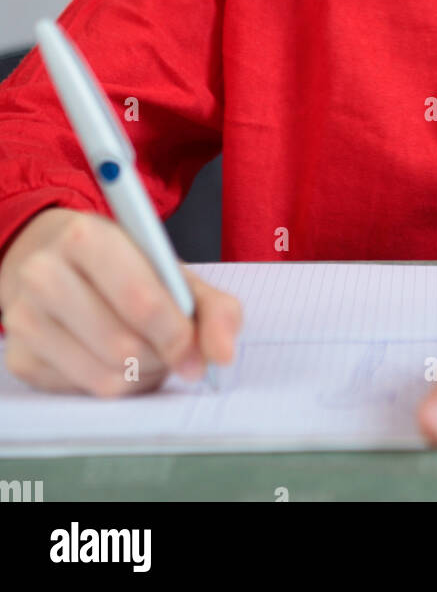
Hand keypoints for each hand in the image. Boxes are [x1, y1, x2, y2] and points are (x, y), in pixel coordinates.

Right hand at [0, 208, 242, 395]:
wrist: (55, 260)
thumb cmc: (123, 265)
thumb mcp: (170, 269)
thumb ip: (212, 307)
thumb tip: (222, 354)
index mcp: (85, 238)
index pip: (140, 299)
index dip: (176, 332)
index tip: (194, 349)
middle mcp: (44, 274)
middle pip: (123, 346)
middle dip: (160, 356)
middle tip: (170, 347)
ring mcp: (24, 318)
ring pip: (104, 378)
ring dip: (141, 376)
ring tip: (146, 351)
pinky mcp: (18, 357)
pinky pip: (83, 393)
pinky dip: (114, 385)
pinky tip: (114, 359)